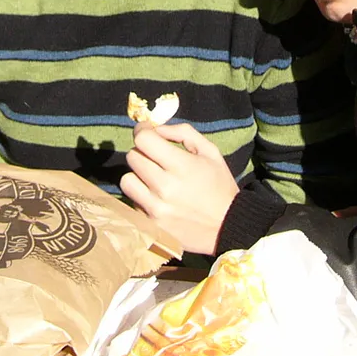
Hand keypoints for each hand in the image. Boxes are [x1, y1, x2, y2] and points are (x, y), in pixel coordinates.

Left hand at [120, 122, 239, 255]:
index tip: (146, 131)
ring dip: (137, 175)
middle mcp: (165, 187)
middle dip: (143, 152)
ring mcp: (156, 208)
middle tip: (156, 157)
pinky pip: (133, 202)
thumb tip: (157, 128)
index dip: (142, 130)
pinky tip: (157, 197)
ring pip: (127, 180)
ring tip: (153, 178)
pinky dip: (141, 196)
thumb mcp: (211, 152)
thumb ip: (183, 133)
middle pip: (132, 157)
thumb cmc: (221, 186)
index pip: (143, 140)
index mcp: (181, 166)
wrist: (229, 227)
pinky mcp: (152, 224)